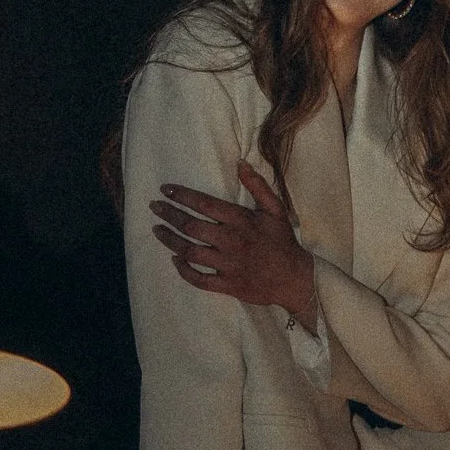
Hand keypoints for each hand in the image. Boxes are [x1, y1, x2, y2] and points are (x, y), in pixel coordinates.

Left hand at [150, 162, 316, 329]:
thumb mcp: (275, 209)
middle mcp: (231, 241)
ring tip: (157, 230)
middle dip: (169, 215)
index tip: (165, 190)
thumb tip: (241, 164)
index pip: (204, 204)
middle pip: (191, 226)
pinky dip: (184, 271)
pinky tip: (175, 260)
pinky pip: (200, 279)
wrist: (294, 278)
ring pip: (190, 252)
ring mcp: (228, 264)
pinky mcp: (228, 285)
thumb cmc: (282, 242)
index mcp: (241, 221)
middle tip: (155, 208)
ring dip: (170, 240)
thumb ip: (258, 186)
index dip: (181, 196)